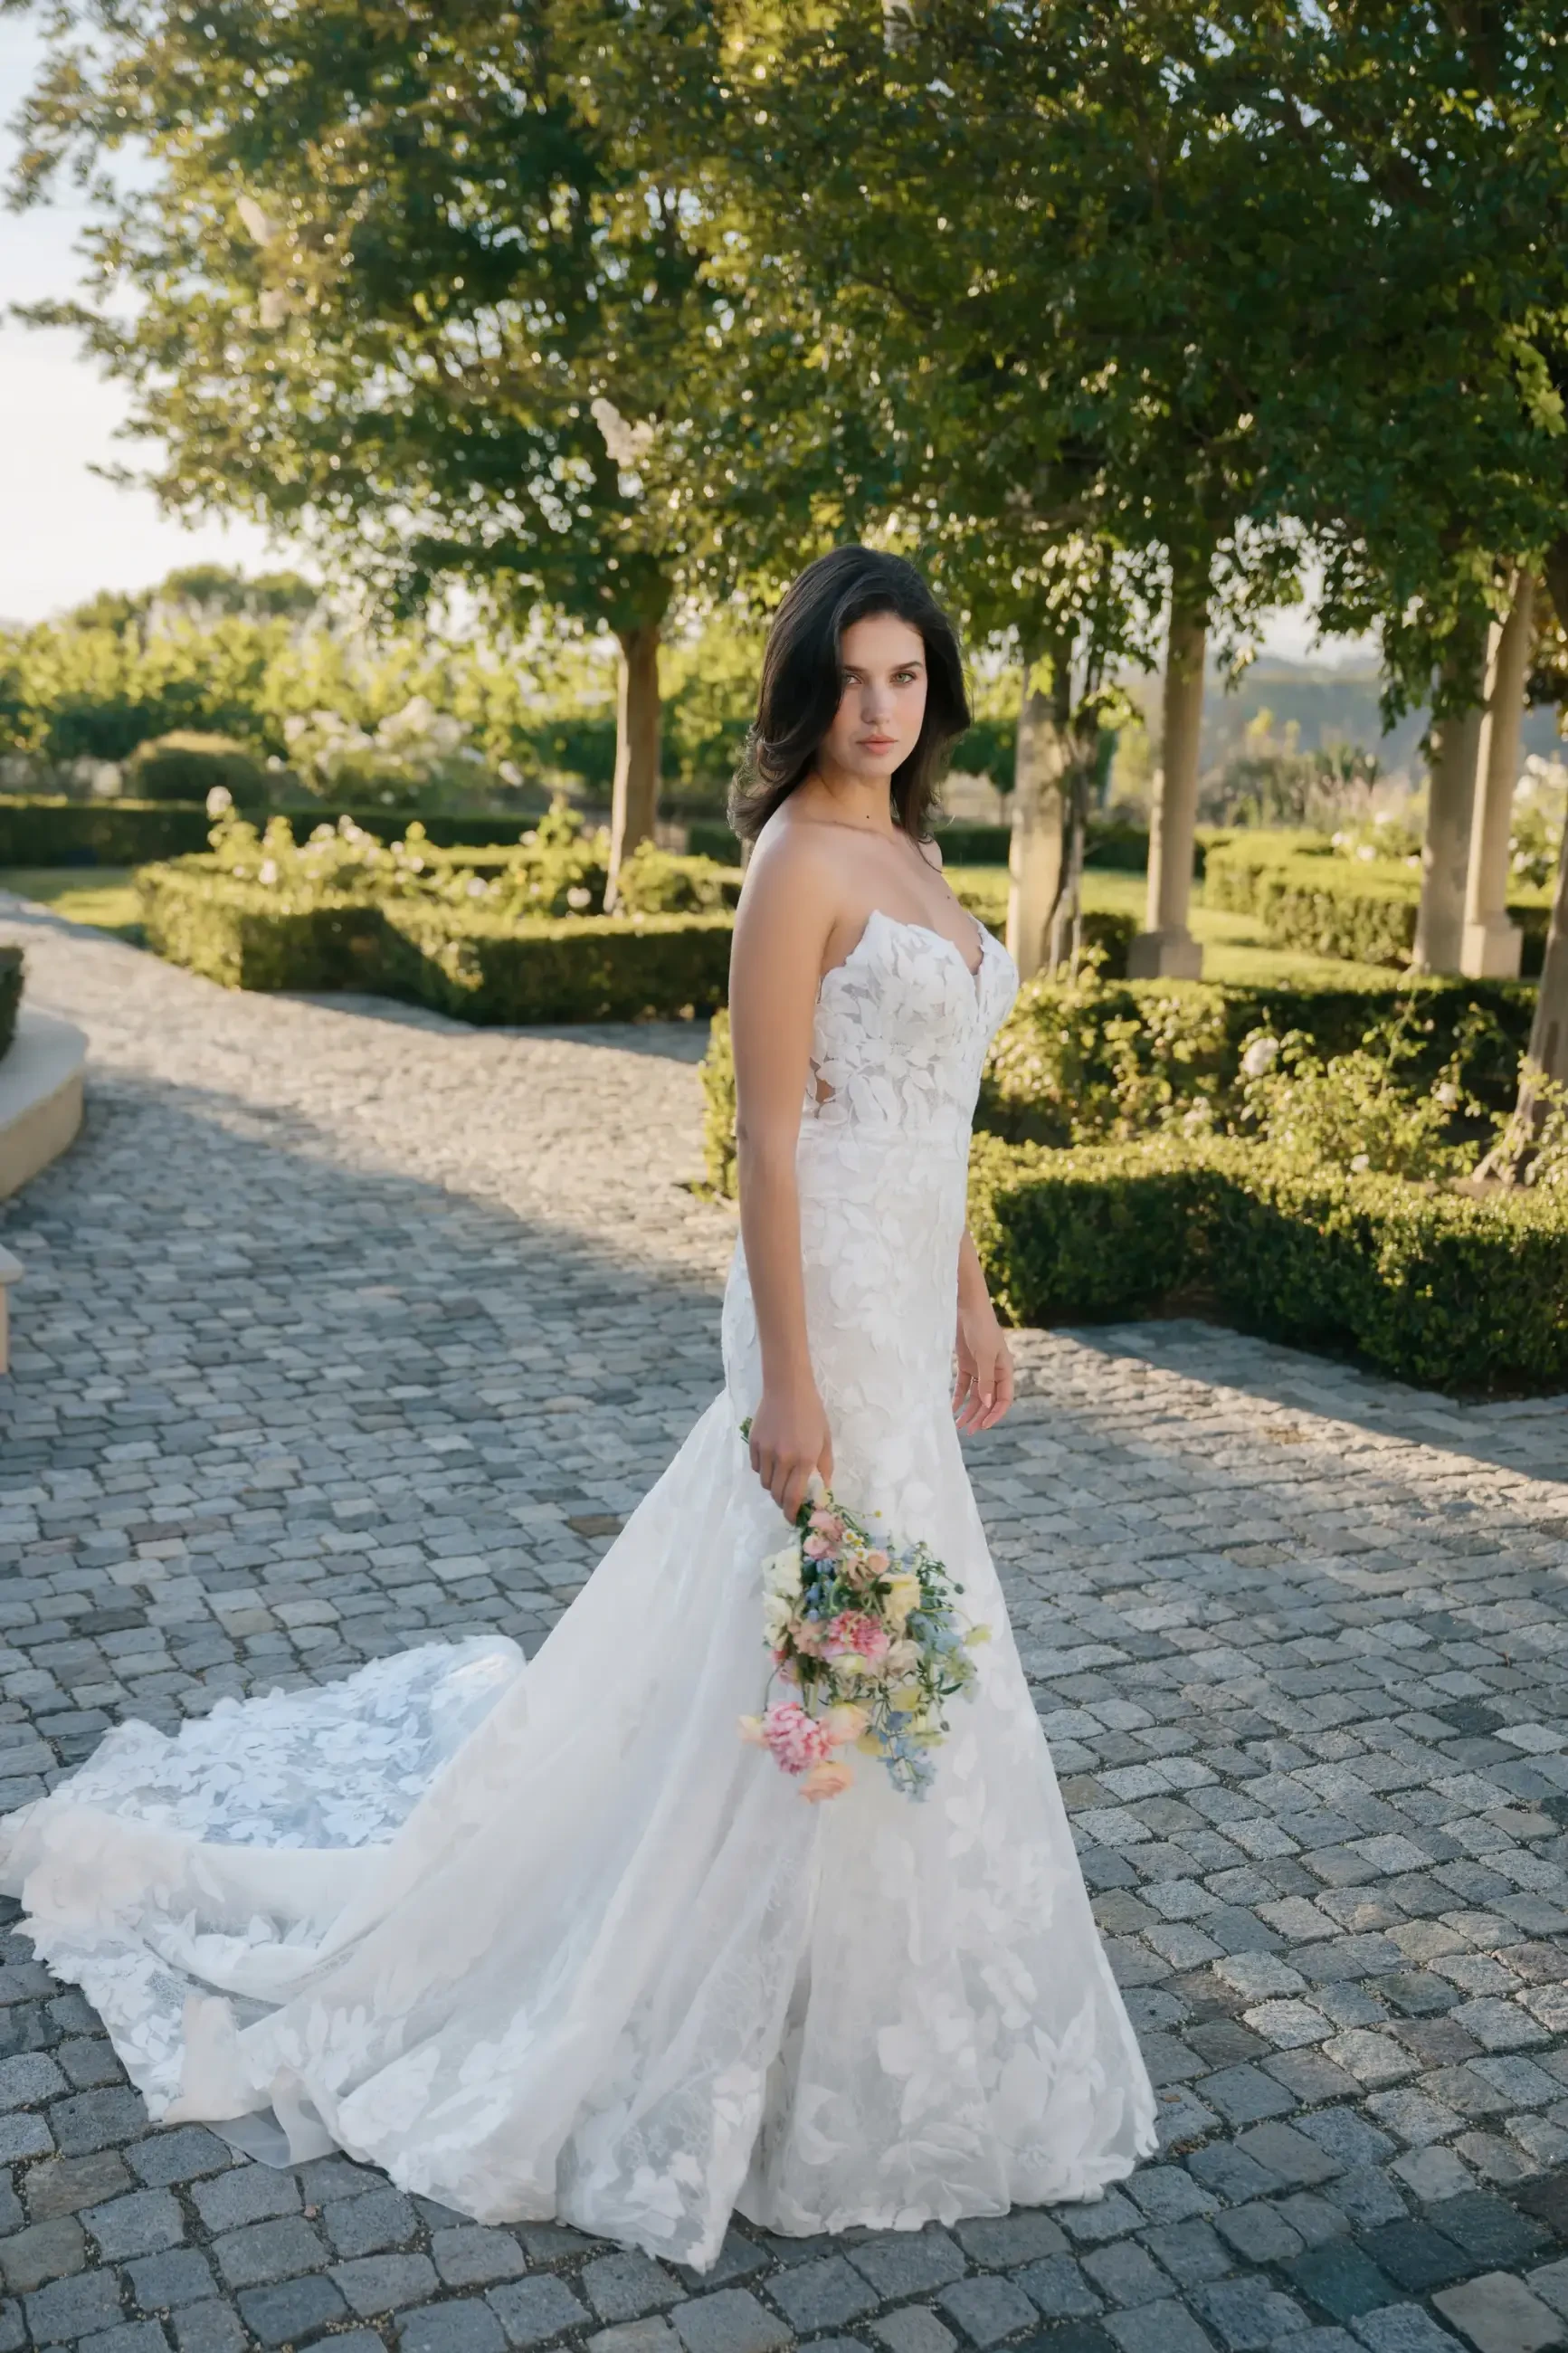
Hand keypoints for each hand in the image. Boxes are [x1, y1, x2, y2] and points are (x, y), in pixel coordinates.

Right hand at [749, 1382, 833, 1520]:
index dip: (792, 1513)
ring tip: (780, 1478)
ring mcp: (766, 1452)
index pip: (793, 1497)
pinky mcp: (753, 1444)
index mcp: (804, 1460)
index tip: (793, 1519)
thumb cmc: (811, 1412)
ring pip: (764, 1482)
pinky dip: (763, 1470)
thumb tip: (824, 1489)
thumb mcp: (825, 1439)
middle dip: (782, 1502)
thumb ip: (824, 1466)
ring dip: (772, 1486)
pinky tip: (771, 1461)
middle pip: (776, 1494)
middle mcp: (783, 1459)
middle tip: (788, 1501)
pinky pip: (755, 1467)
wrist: (787, 1388)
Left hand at [953, 1304, 1013, 1432]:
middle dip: (979, 1416)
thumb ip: (986, 1381)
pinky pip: (963, 1386)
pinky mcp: (966, 1364)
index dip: (995, 1414)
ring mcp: (980, 1368)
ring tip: (958, 1425)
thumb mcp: (985, 1355)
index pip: (1004, 1399)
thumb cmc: (981, 1328)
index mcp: (1005, 1370)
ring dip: (968, 1410)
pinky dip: (958, 1397)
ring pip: (976, 1396)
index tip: (983, 1426)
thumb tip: (988, 1404)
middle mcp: (994, 1372)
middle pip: (988, 1400)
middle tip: (967, 1431)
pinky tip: (951, 1409)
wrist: (967, 1306)